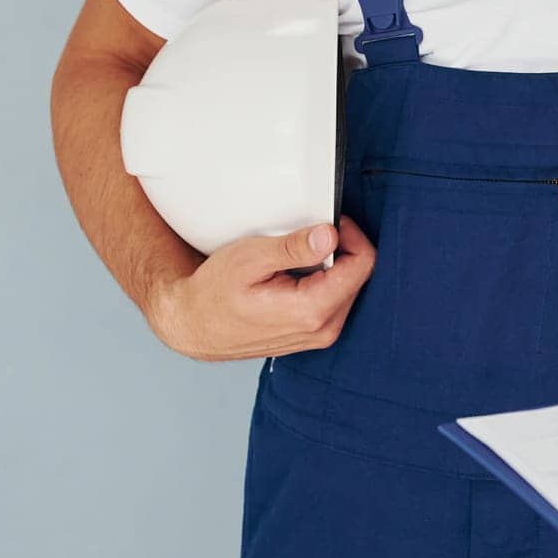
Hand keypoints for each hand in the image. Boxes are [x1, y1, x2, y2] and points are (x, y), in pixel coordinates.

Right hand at [146, 214, 375, 361]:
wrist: (195, 324)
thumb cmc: (215, 292)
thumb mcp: (250, 259)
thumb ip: (293, 247)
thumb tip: (330, 235)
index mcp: (311, 311)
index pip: (363, 264)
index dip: (350, 234)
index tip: (327, 223)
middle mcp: (322, 329)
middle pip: (359, 274)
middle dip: (342, 247)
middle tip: (309, 235)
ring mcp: (319, 335)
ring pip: (350, 286)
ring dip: (332, 263)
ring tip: (297, 256)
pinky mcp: (314, 334)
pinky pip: (336, 298)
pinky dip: (324, 279)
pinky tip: (297, 273)